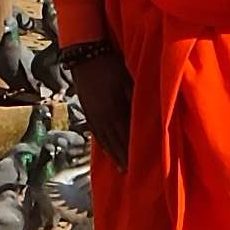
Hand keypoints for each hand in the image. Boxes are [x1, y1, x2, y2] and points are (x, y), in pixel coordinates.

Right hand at [70, 46, 132, 170]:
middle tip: (132, 173)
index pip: (125, 136)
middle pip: (115, 143)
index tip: (139, 164)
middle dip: (124, 158)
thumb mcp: (126, 80)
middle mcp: (102, 118)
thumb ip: (135, 99)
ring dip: (113, 155)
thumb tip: (145, 115)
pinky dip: (103, 145)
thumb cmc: (110, 65)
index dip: (131, 151)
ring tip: (121, 168)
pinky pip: (96, 134)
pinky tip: (108, 151)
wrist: (84, 56)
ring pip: (105, 141)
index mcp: (113, 110)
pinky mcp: (87, 112)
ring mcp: (93, 116)